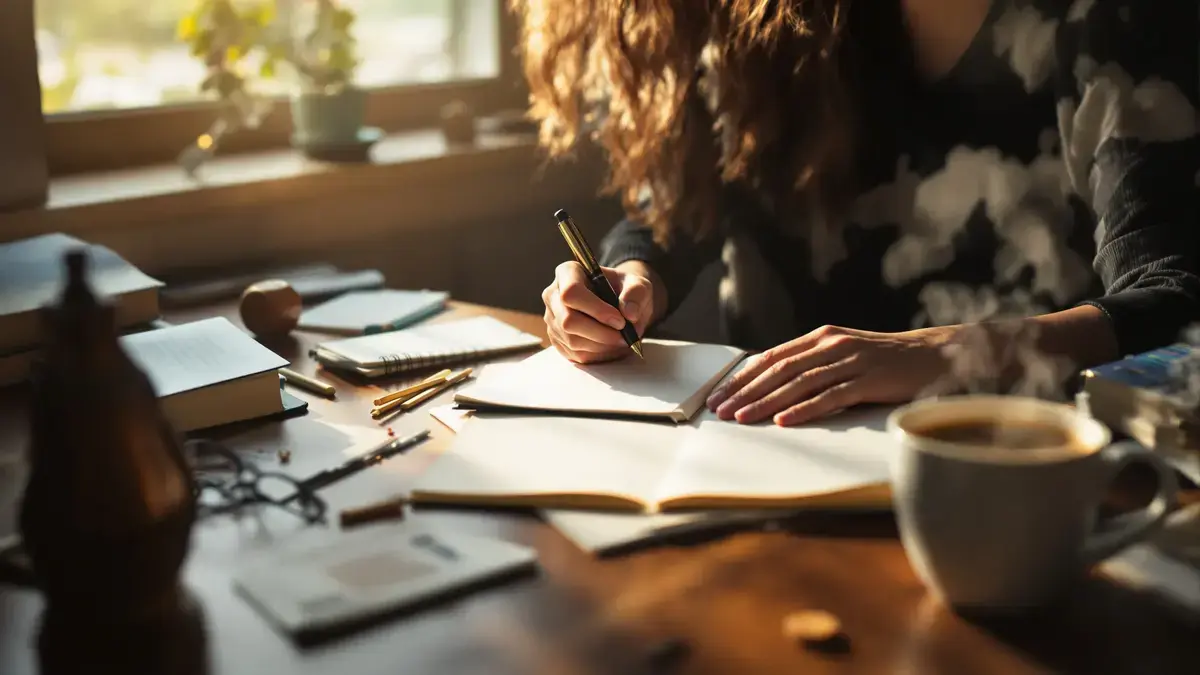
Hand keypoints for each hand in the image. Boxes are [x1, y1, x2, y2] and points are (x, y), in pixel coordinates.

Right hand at [542, 262, 654, 362]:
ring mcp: (552, 319)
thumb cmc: (623, 289)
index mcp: (568, 273)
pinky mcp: (557, 339)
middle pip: (568, 321)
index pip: (571, 293)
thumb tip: (629, 313)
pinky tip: (610, 346)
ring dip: (601, 346)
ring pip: (572, 341)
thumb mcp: (637, 283)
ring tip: (621, 341)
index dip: (596, 310)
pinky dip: (597, 355)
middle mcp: (553, 295)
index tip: (620, 320)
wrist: (618, 303)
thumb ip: (636, 293)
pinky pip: (574, 354)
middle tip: (624, 336)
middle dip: (600, 333)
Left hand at [705, 325, 958, 425]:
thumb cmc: (882, 360)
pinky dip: (805, 409)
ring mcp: (850, 361)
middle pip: (778, 370)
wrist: (933, 355)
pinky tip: (784, 420)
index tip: (719, 395)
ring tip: (742, 418)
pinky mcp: (869, 380)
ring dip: (766, 402)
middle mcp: (831, 345)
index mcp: (820, 338)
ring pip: (799, 383)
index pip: (771, 358)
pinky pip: (831, 396)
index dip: (742, 378)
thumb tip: (771, 385)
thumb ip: (811, 364)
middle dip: (746, 392)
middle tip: (720, 411)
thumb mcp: (842, 354)